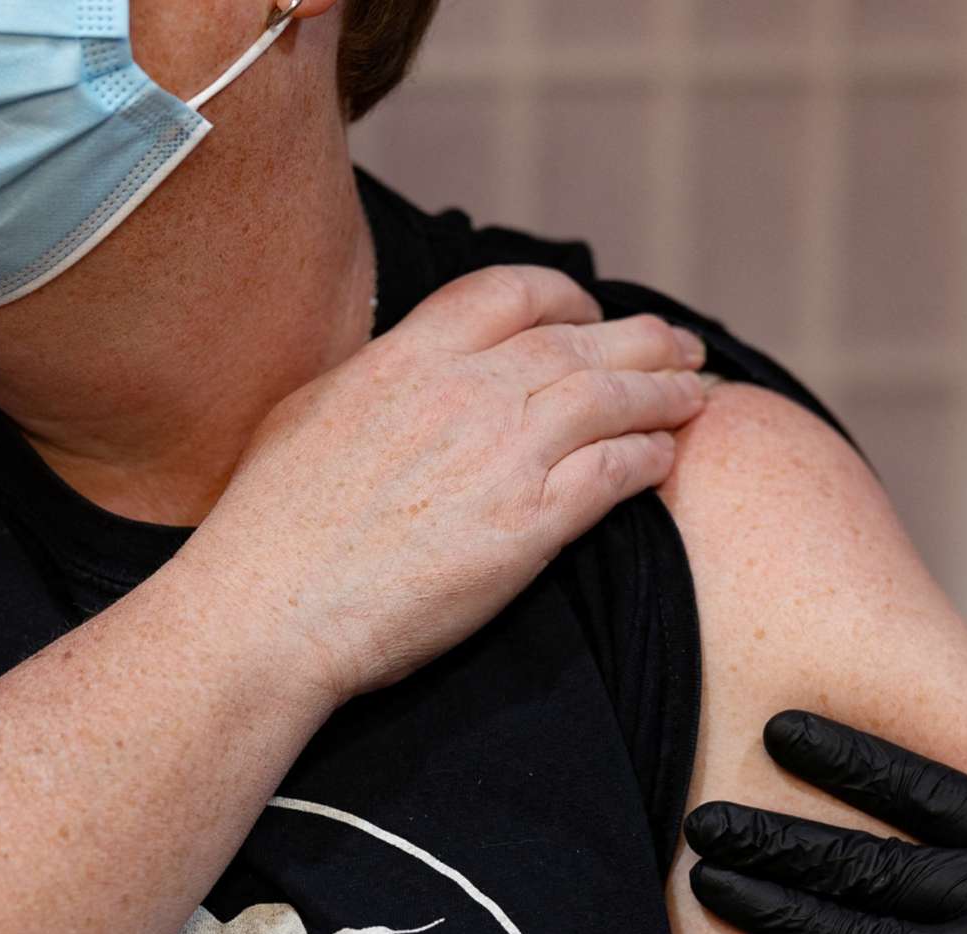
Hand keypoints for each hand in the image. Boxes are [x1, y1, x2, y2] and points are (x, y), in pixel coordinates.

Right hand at [191, 264, 710, 702]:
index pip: (511, 292)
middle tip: (681, 347)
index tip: (590, 313)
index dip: (566, 296)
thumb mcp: (308, 415)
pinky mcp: (530, 523)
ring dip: (665, 392)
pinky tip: (667, 458)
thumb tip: (396, 374)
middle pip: (580, 340)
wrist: (270, 607)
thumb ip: (371, 383)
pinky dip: (650, 457)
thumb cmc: (269, 529)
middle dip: (642, 338)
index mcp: (406, 356)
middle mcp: (464, 390)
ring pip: (613, 396)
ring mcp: (502, 453)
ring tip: (698, 395)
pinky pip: (616, 472)